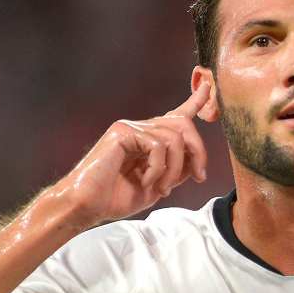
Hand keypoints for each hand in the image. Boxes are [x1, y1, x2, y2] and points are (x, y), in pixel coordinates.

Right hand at [55, 82, 210, 226]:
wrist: (86, 206)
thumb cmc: (116, 198)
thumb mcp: (157, 185)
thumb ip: (177, 171)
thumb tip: (196, 161)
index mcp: (148, 139)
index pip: (175, 116)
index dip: (194, 101)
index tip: (207, 86)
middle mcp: (140, 128)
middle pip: (183, 124)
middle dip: (198, 151)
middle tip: (198, 177)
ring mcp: (130, 128)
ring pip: (174, 137)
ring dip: (175, 169)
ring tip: (162, 189)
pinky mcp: (122, 132)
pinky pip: (157, 145)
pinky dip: (158, 168)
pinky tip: (146, 181)